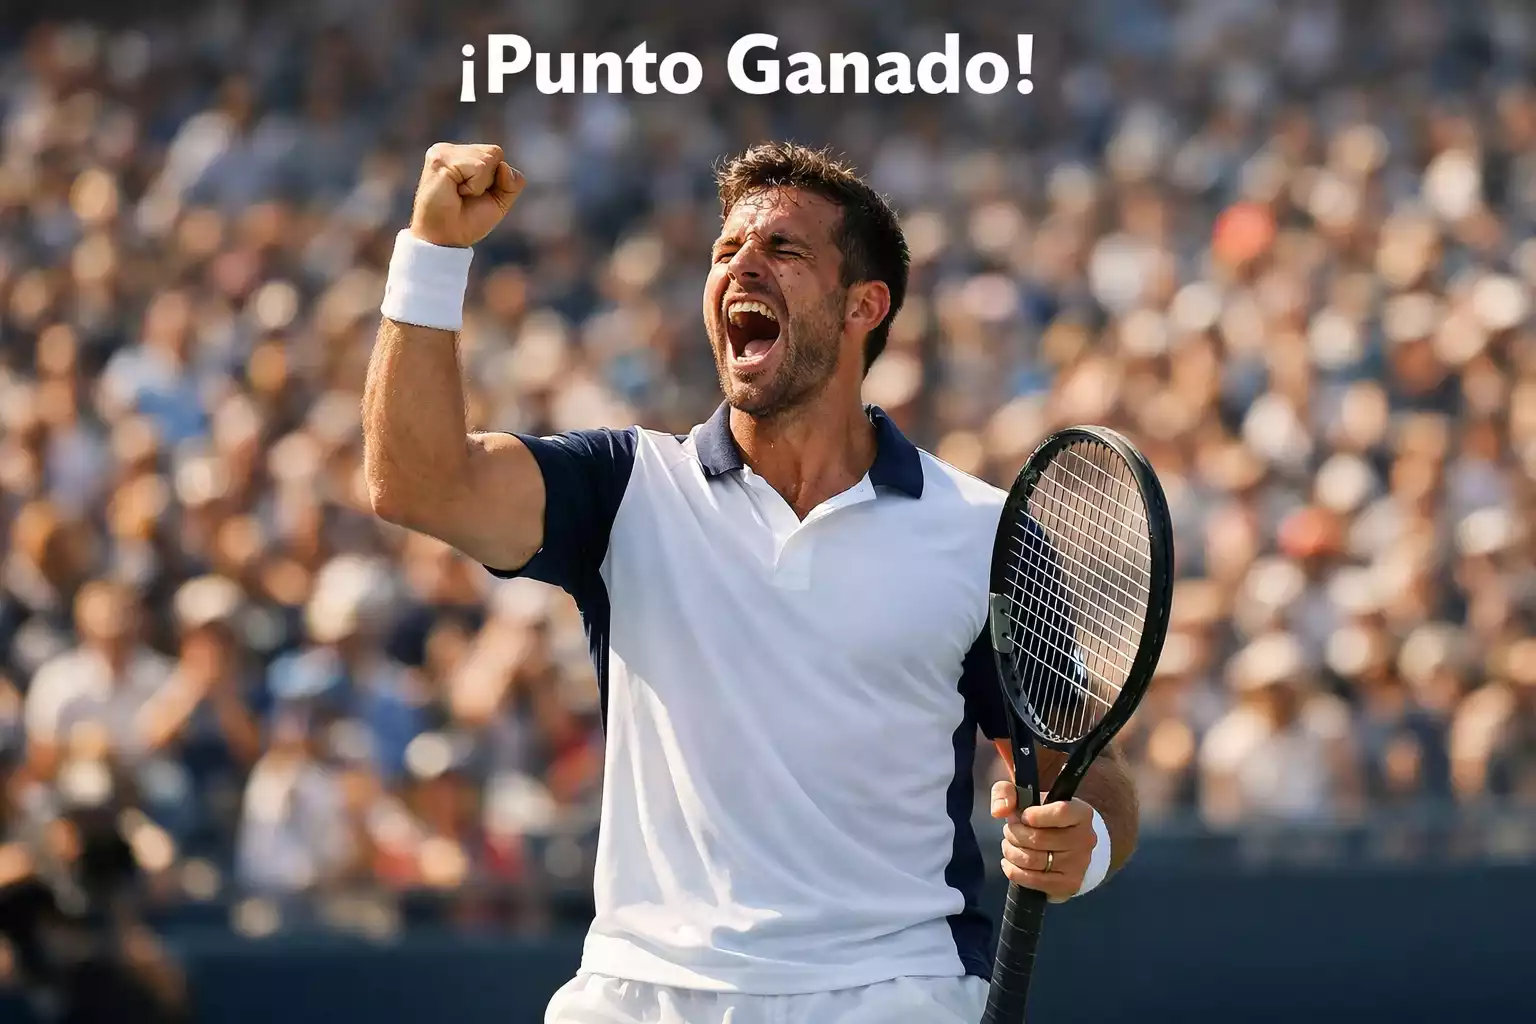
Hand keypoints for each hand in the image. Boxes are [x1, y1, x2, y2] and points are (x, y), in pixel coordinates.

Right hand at [410, 142, 524, 247]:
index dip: (496, 179)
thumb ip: (512, 183)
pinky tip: (456, 192)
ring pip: (488, 159)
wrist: (445, 238)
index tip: (475, 195)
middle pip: (495, 152)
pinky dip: (474, 186)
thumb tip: (504, 166)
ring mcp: (443, 152)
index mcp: (462, 155)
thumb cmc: (467, 221)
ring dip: (480, 185)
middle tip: (466, 195)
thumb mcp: (499, 202)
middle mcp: (451, 150)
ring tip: (460, 194)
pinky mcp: (440, 159)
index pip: (496, 154)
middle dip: (489, 180)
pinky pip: (479, 167)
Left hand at [991, 780, 1099, 902]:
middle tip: (1010, 829)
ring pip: (1032, 860)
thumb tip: (999, 810)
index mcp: (1080, 813)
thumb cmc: (1044, 816)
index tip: (1022, 815)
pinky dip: (1014, 871)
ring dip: (1011, 851)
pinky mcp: (1068, 885)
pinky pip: (1033, 880)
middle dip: (1014, 833)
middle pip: (1038, 838)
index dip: (1035, 815)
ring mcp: (1078, 865)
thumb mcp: (1026, 794)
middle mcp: (1084, 839)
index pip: (1060, 812)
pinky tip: (1009, 863)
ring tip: (1009, 844)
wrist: (1068, 845)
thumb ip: (1007, 791)